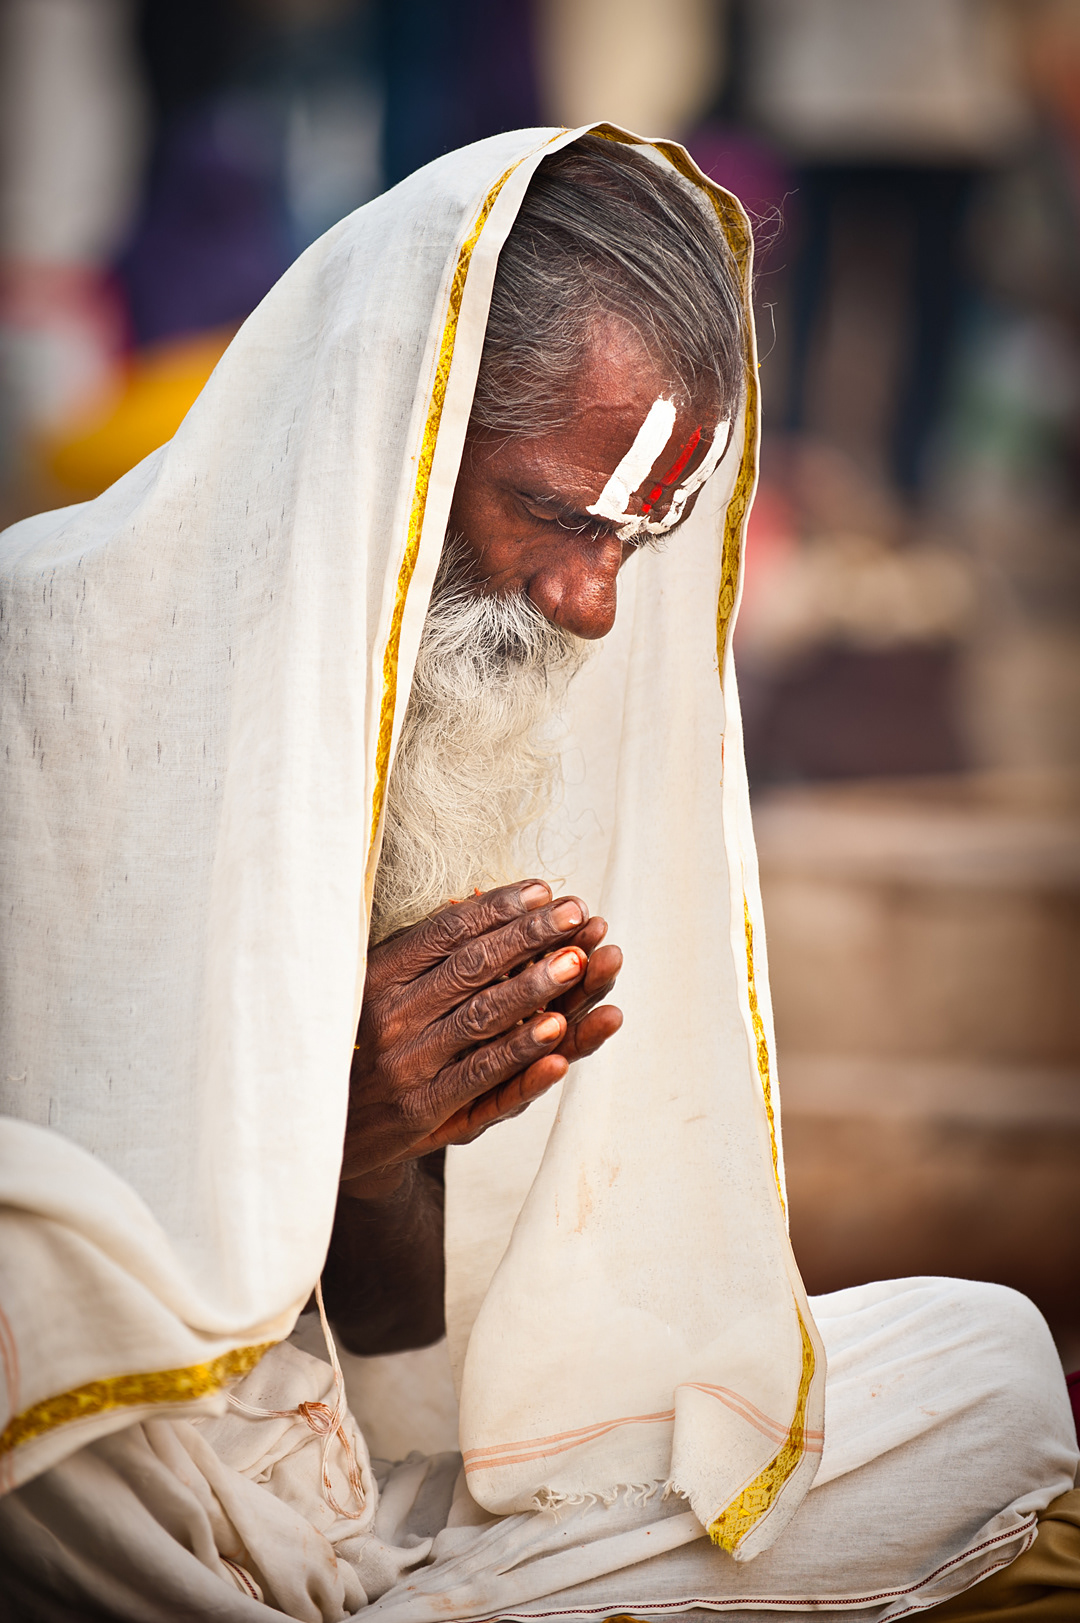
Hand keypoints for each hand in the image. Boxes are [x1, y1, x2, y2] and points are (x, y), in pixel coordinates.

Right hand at [342, 882, 622, 1197]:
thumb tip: (473, 901)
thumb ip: (421, 951)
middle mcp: (391, 1015)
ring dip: (535, 988)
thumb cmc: (364, 1043)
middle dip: (530, 936)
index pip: (448, 931)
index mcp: (379, 976)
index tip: (543, 891)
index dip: (499, 908)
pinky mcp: (425, 1109)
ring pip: (482, 1018)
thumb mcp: (377, 988)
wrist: (330, 1126)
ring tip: (579, 962)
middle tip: (576, 914)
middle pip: (473, 966)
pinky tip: (559, 1039)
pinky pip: (482, 1076)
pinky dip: (522, 1056)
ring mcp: (408, 1064)